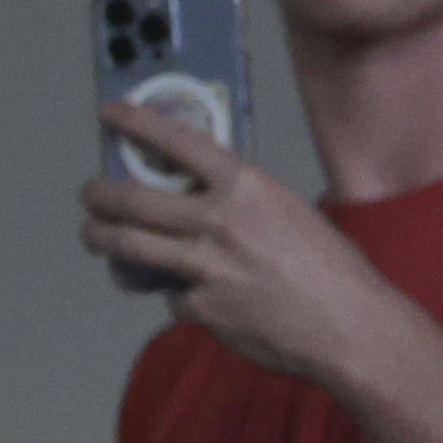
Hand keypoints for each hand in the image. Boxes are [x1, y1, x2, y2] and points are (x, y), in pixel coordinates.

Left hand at [78, 100, 417, 392]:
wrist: (351, 329)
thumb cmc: (333, 270)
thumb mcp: (289, 211)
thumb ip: (241, 201)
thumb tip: (200, 198)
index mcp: (246, 187)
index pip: (177, 141)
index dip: (136, 122)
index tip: (111, 113)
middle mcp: (219, 222)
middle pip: (133, 198)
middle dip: (100, 194)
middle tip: (91, 194)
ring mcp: (206, 268)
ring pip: (130, 245)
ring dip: (102, 237)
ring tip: (95, 234)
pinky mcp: (203, 310)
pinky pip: (172, 296)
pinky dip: (177, 294)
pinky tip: (194, 296)